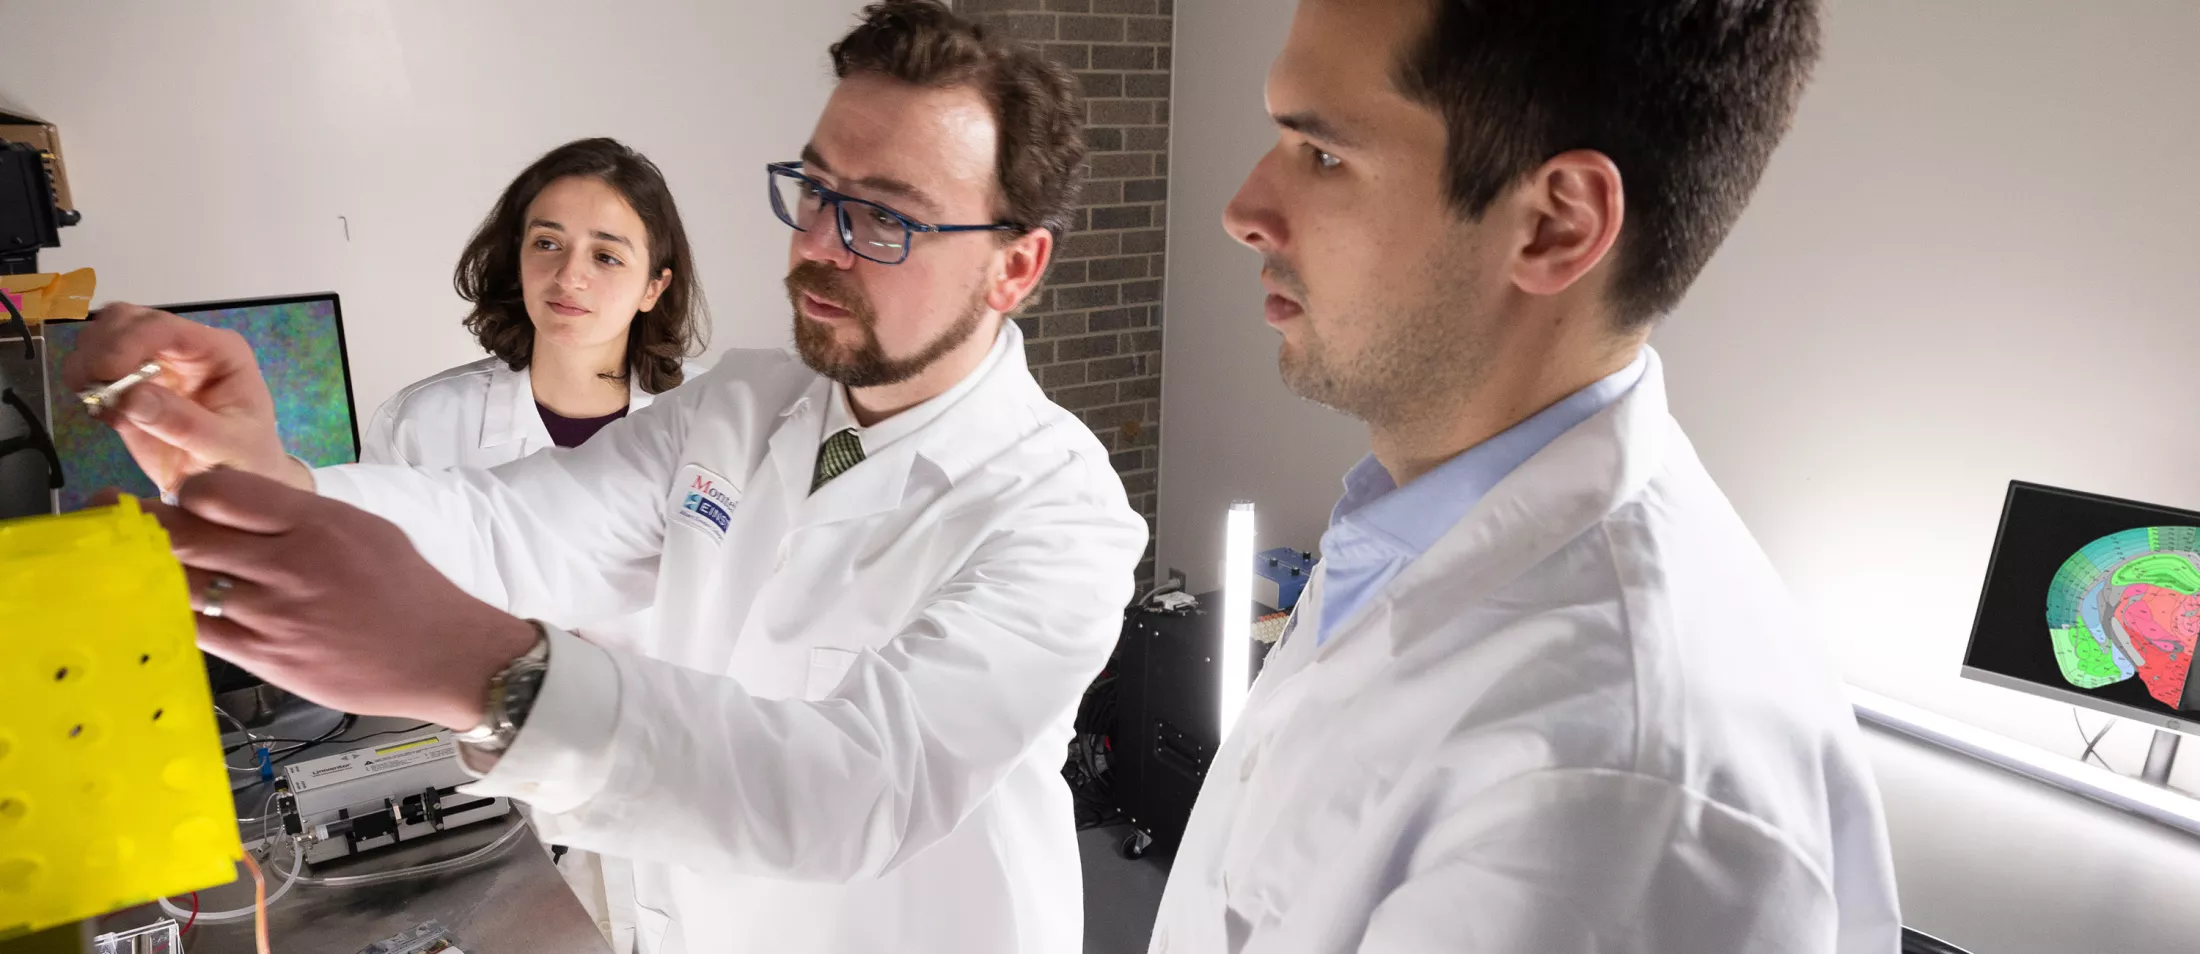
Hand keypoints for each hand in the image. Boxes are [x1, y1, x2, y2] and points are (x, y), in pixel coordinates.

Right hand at [59, 303, 309, 493]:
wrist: (231, 483)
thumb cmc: (243, 459)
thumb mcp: (227, 446)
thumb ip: (185, 423)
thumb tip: (132, 397)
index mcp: (217, 350)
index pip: (164, 326)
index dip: (127, 342)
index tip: (106, 373)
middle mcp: (182, 348)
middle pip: (124, 320)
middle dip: (100, 349)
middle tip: (95, 388)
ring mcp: (152, 363)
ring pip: (101, 337)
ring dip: (87, 364)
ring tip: (98, 401)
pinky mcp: (127, 386)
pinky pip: (93, 370)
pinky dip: (84, 385)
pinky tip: (101, 412)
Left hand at [141, 467, 538, 729]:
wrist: (445, 655)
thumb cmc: (410, 591)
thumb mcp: (365, 530)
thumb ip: (302, 517)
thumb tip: (242, 509)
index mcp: (316, 522)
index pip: (219, 490)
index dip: (190, 494)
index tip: (185, 501)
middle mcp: (290, 564)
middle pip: (187, 534)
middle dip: (148, 527)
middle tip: (124, 524)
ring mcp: (274, 614)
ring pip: (184, 584)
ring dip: (155, 574)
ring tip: (137, 567)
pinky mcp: (268, 657)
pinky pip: (200, 632)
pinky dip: (177, 618)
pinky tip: (170, 609)